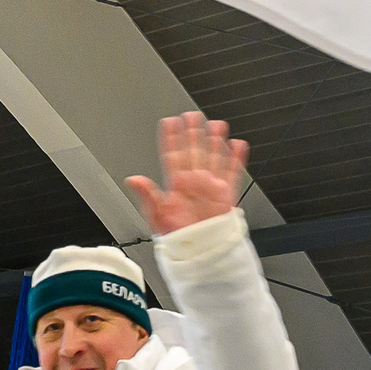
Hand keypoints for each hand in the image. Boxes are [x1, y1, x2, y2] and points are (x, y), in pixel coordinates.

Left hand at [126, 112, 247, 235]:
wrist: (201, 253)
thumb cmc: (179, 239)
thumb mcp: (158, 218)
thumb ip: (148, 196)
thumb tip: (134, 180)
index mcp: (176, 186)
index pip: (172, 156)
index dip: (170, 138)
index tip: (169, 122)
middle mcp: (194, 183)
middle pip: (193, 152)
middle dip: (193, 133)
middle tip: (191, 116)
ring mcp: (211, 187)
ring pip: (213, 158)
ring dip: (214, 141)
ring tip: (215, 124)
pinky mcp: (226, 195)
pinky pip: (232, 172)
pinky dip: (236, 158)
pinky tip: (237, 145)